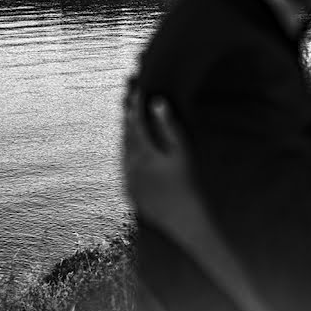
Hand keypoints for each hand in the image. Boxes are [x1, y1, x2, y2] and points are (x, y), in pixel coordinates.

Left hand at [122, 91, 197, 228]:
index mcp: (143, 154)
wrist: (183, 219)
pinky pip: (125, 168)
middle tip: (128, 99)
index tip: (137, 90)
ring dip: (126, 134)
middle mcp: (130, 166)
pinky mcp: (128, 192)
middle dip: (127, 116)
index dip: (135, 105)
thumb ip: (168, 126)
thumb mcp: (182, 153)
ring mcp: (128, 180)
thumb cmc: (188, 184)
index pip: (135, 122)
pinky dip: (128, 155)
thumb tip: (158, 102)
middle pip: (125, 135)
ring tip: (129, 119)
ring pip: (123, 152)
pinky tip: (134, 149)